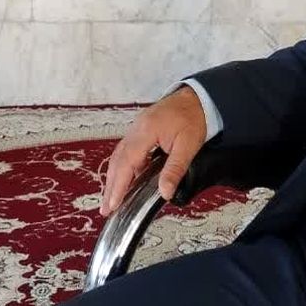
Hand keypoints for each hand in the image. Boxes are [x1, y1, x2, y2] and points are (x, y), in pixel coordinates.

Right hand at [100, 86, 206, 216]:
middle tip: (107, 208)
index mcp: (146, 131)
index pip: (127, 163)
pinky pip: (127, 151)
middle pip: (117, 161)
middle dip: (111, 186)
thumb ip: (174, 170)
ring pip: (120, 156)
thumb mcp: (188, 146)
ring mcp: (137, 128)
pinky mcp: (141, 130)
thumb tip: (165, 192)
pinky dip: (123, 168)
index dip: (119, 185)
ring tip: (112, 198)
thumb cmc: (194, 117)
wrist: (197, 97)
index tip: (114, 203)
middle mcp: (136, 129)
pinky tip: (127, 180)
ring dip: (115, 178)